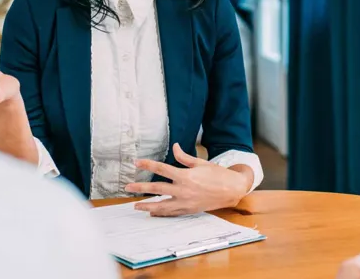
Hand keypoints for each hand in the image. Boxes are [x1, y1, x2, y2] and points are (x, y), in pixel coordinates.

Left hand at [124, 143, 251, 216]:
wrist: (232, 190)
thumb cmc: (217, 174)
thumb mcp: (201, 163)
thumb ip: (184, 157)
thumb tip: (174, 147)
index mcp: (186, 175)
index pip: (162, 169)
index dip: (148, 165)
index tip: (137, 163)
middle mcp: (183, 190)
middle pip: (157, 188)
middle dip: (141, 188)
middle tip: (128, 187)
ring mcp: (186, 202)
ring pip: (162, 205)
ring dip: (147, 206)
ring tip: (136, 206)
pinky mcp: (189, 210)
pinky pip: (171, 213)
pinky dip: (161, 213)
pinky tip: (152, 213)